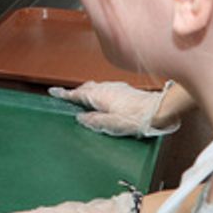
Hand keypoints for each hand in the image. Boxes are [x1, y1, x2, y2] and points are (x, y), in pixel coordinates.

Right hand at [48, 80, 179, 136]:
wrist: (158, 110)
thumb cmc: (136, 119)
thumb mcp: (111, 124)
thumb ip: (94, 121)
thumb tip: (80, 118)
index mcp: (99, 96)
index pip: (77, 94)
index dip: (64, 94)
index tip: (54, 91)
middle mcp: (105, 88)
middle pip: (85, 88)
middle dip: (75, 92)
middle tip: (66, 96)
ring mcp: (115, 87)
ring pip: (95, 87)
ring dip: (87, 91)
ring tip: (82, 97)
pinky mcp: (124, 90)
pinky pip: (104, 88)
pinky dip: (97, 92)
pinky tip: (103, 99)